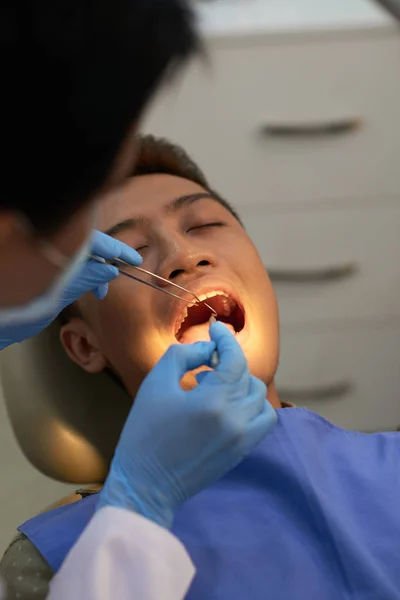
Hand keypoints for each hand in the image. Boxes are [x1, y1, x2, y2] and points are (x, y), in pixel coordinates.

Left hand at [0, 231, 141, 348]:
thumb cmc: (18, 311)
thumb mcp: (56, 294)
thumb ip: (84, 278)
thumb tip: (111, 268)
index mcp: (50, 246)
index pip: (91, 240)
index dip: (116, 249)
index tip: (134, 259)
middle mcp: (45, 245)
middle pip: (83, 244)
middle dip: (104, 260)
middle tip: (117, 279)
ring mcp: (40, 256)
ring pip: (75, 254)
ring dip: (92, 269)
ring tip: (100, 292)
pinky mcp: (37, 268)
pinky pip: (65, 262)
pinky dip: (79, 273)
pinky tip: (85, 287)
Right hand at [97, 321, 276, 528]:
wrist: (146, 485)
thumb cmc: (145, 432)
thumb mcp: (155, 384)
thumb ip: (183, 356)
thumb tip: (207, 349)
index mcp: (214, 402)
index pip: (234, 359)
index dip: (226, 338)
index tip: (216, 328)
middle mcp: (237, 419)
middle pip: (246, 376)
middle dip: (228, 360)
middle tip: (205, 360)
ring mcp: (243, 438)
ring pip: (259, 397)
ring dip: (242, 382)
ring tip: (216, 383)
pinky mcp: (243, 451)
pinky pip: (263, 420)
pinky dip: (253, 404)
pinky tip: (229, 403)